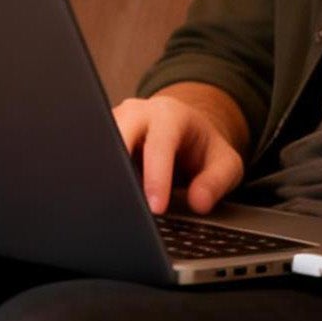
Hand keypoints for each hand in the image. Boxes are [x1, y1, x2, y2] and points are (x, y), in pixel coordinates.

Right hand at [112, 87, 245, 213]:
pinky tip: (110, 197)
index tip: (156, 207)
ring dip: (105, 175)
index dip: (156, 177)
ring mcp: (116, 124)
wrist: (188, 133)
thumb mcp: (225, 164)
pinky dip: (101, 177)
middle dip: (119, 169)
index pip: (158, 144)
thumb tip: (199, 202)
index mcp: (169, 114)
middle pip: (118, 134)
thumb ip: (216, 182)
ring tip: (117, 206)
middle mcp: (138, 113)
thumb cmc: (204, 149)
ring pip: (100, 144)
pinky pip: (96, 156)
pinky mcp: (103, 138)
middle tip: (126, 206)